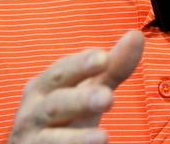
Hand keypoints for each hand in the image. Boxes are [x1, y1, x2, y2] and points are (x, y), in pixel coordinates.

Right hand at [8, 30, 144, 143]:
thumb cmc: (67, 114)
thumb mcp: (90, 89)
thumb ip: (113, 67)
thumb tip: (136, 35)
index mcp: (44, 86)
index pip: (62, 71)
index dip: (81, 64)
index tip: (103, 57)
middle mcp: (33, 110)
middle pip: (55, 103)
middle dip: (80, 99)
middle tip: (108, 96)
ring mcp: (33, 138)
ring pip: (51, 137)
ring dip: (76, 137)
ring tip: (104, 137)